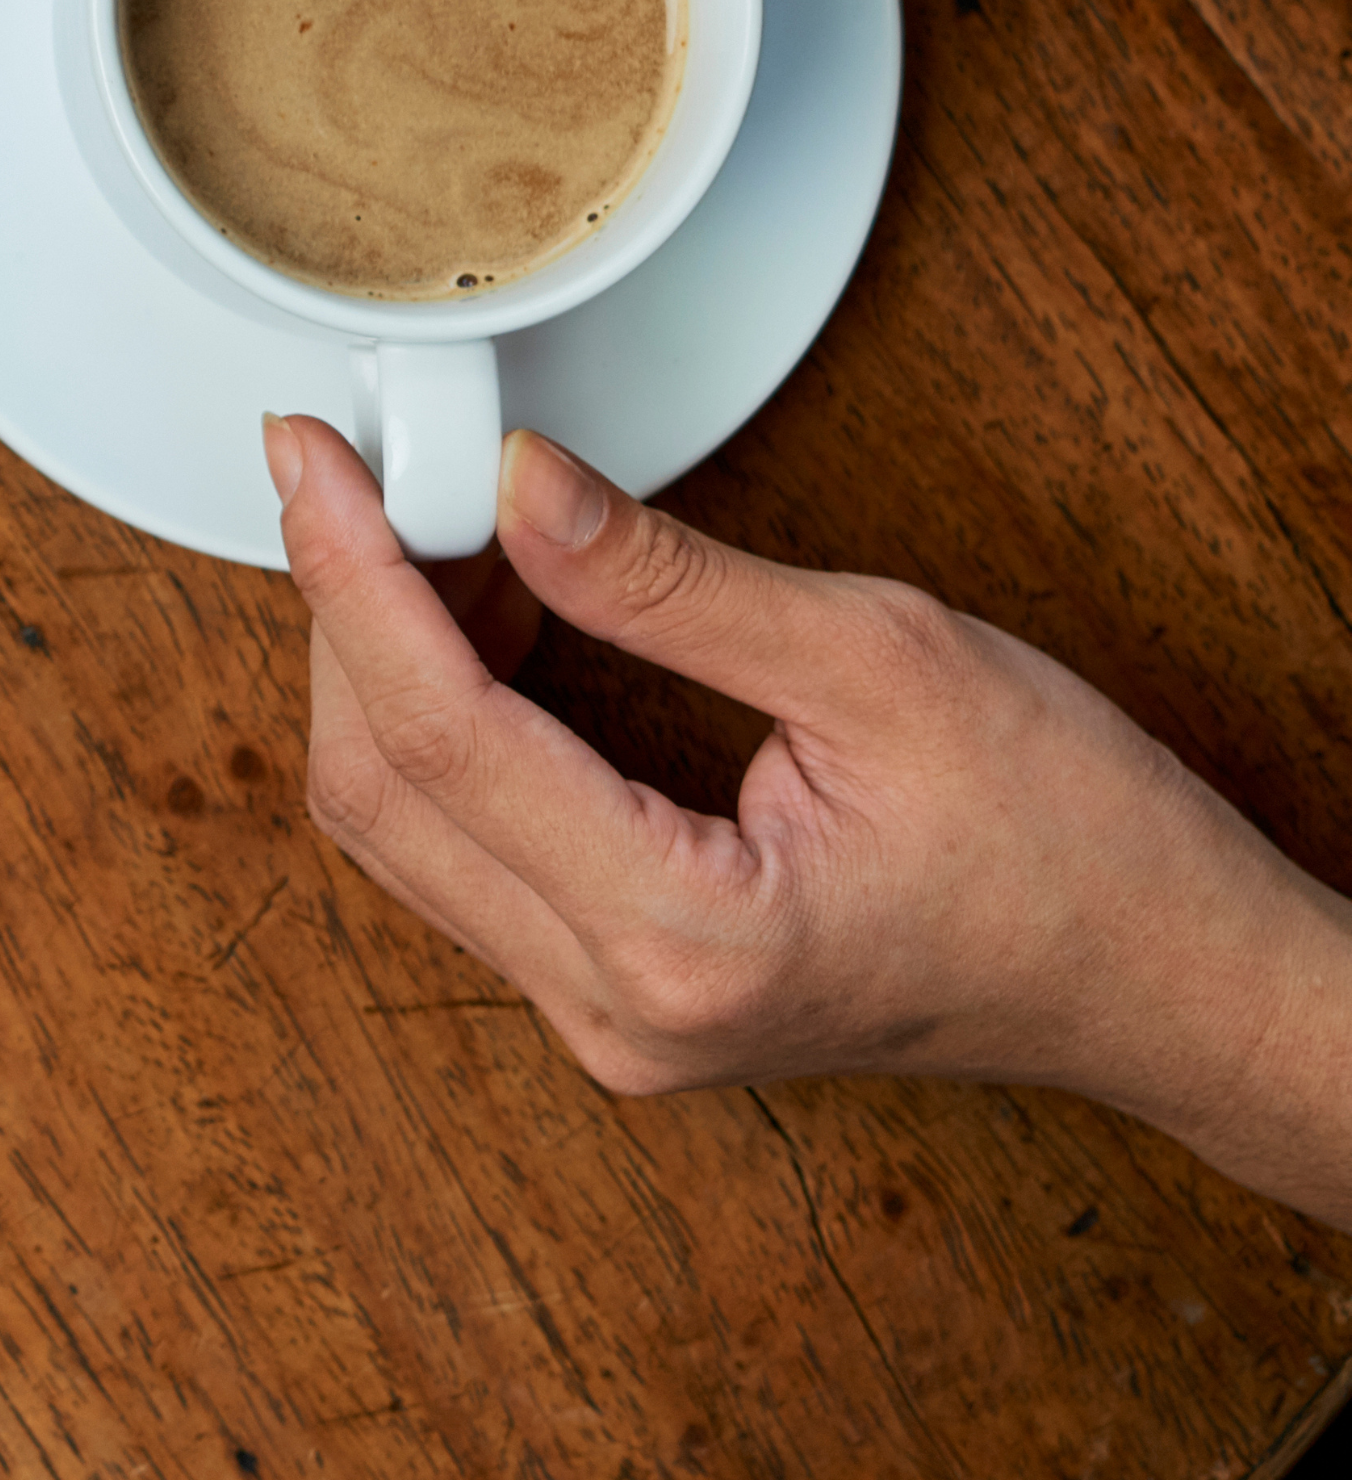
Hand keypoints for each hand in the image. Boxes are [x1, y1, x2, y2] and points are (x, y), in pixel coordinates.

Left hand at [271, 413, 1351, 1221]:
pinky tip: (484, 616)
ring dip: (386, 670)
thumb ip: (671, 582)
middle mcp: (614, 1012)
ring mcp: (607, 1021)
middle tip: (355, 472)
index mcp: (681, 946)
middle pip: (382, 792)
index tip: (306, 459)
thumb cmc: (1084, 846)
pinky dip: (448, 728)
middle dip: (346, 617)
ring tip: (428, 525)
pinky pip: (470, 854)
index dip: (351, 578)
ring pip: (408, 829)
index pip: (440, 739)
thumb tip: (513, 481)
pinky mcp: (617, 996)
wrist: (1174, 982)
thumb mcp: (888, 664)